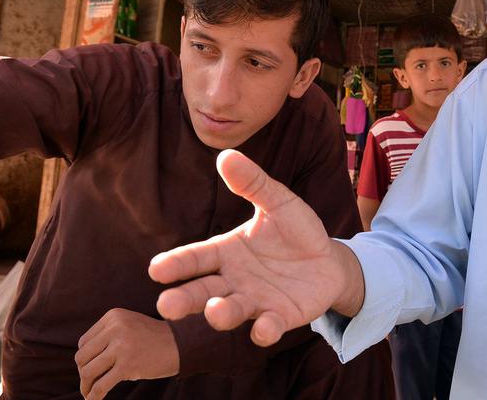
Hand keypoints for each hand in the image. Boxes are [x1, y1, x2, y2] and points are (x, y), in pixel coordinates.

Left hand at [75, 308, 179, 399]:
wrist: (182, 344)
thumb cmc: (154, 339)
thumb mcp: (129, 326)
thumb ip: (107, 336)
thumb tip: (81, 362)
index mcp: (114, 317)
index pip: (84, 341)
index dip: (86, 357)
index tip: (92, 367)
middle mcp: (115, 328)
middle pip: (83, 357)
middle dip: (84, 372)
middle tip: (89, 383)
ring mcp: (121, 347)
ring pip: (88, 371)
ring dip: (86, 386)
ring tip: (90, 392)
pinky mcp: (127, 365)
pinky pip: (101, 385)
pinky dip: (94, 396)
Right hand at [148, 149, 364, 346]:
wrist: (329, 260)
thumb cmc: (296, 230)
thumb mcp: (278, 202)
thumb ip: (253, 184)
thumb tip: (225, 155)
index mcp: (226, 252)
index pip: (195, 258)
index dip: (176, 264)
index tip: (156, 269)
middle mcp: (233, 280)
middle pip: (201, 291)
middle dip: (184, 299)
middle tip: (166, 305)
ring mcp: (255, 301)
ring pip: (230, 311)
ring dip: (220, 314)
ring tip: (215, 310)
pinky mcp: (279, 317)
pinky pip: (268, 327)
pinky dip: (264, 330)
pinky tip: (263, 328)